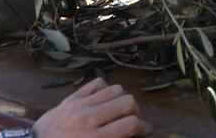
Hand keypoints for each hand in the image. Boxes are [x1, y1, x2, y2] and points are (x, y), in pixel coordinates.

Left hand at [34, 78, 149, 137]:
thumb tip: (131, 134)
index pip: (130, 124)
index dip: (144, 127)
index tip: (145, 130)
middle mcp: (89, 119)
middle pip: (127, 102)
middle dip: (134, 112)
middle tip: (130, 120)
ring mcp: (79, 105)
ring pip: (115, 89)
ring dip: (121, 99)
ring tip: (117, 109)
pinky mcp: (71, 98)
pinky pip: (96, 83)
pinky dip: (104, 90)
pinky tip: (102, 101)